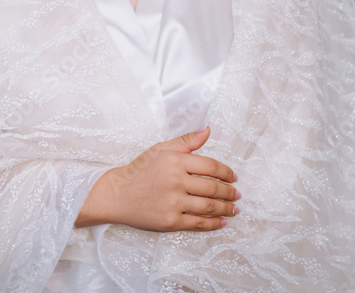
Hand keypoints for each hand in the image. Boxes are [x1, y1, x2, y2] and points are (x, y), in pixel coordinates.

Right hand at [75, 125, 239, 231]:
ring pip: (208, 206)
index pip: (211, 166)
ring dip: (225, 208)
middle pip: (212, 188)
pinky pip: (197, 223)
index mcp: (176, 161)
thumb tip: (207, 130)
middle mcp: (177, 182)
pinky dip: (213, 223)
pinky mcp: (170, 221)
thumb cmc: (140, 170)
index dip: (226, 172)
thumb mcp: (161, 149)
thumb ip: (187, 141)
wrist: (117, 194)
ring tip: (234, 208)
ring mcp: (174, 203)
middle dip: (229, 192)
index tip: (233, 177)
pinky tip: (221, 222)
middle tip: (237, 194)